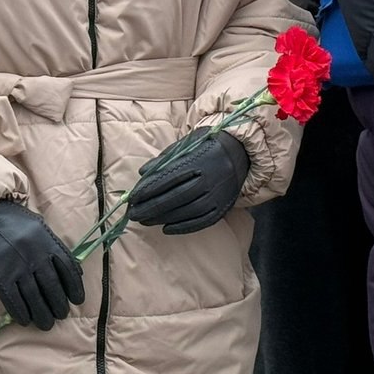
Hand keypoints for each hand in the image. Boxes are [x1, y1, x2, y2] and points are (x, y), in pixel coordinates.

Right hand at [0, 199, 84, 330]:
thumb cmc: (10, 222)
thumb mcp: (37, 227)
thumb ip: (53, 246)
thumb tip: (74, 270)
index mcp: (47, 240)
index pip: (67, 268)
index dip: (74, 287)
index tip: (78, 300)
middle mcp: (35, 255)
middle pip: (52, 286)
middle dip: (58, 304)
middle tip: (61, 315)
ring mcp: (17, 266)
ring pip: (34, 297)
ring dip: (42, 313)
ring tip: (46, 324)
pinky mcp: (0, 275)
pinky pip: (13, 299)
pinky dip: (21, 312)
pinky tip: (25, 320)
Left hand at [127, 131, 250, 234]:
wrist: (241, 152)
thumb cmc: (207, 146)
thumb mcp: (186, 144)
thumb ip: (165, 158)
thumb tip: (143, 173)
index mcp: (198, 160)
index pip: (168, 178)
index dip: (148, 189)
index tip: (132, 198)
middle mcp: (209, 178)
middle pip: (175, 197)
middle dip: (151, 207)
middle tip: (133, 214)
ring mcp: (218, 194)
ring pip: (187, 211)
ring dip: (163, 218)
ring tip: (145, 221)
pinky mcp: (223, 207)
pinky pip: (201, 221)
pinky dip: (183, 227)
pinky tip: (167, 228)